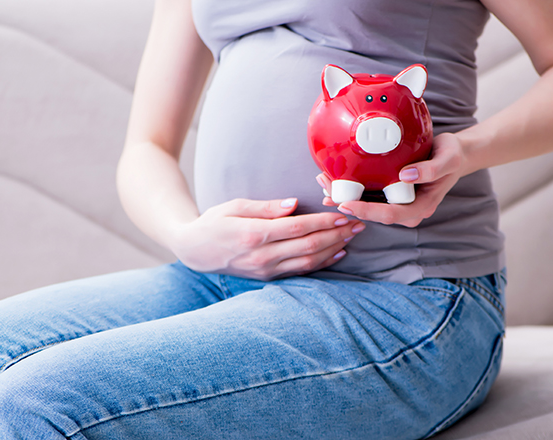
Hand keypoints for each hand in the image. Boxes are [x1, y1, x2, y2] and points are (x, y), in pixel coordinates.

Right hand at [171, 198, 365, 279]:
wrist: (195, 251)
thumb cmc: (214, 223)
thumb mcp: (235, 206)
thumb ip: (266, 207)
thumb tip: (294, 203)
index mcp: (254, 235)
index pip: (298, 228)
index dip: (324, 221)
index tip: (342, 212)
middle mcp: (262, 256)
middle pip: (309, 246)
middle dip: (337, 234)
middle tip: (357, 223)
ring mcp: (266, 270)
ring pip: (309, 262)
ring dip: (334, 249)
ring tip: (352, 236)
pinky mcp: (268, 278)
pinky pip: (301, 272)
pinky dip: (322, 263)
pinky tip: (337, 254)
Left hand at [318, 132, 466, 227]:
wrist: (454, 154)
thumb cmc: (453, 155)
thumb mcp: (448, 158)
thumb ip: (430, 170)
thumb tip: (405, 177)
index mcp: (421, 207)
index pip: (390, 215)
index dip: (366, 212)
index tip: (346, 204)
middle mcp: (407, 210)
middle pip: (374, 214)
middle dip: (349, 205)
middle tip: (326, 192)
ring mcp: (398, 203)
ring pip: (368, 206)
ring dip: (345, 197)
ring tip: (324, 184)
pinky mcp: (391, 194)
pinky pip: (369, 196)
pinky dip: (352, 189)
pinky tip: (334, 181)